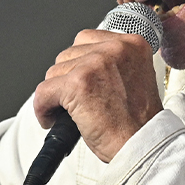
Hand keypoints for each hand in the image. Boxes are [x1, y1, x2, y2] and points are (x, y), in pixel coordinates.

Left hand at [32, 28, 161, 161]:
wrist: (142, 145)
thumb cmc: (136, 122)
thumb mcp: (132, 78)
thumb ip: (111, 65)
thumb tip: (78, 64)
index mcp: (132, 44)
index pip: (87, 39)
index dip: (79, 64)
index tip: (82, 83)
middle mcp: (115, 48)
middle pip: (68, 54)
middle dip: (66, 79)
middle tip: (75, 102)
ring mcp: (95, 64)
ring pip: (54, 72)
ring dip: (55, 94)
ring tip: (68, 113)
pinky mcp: (78, 83)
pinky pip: (44, 91)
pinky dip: (42, 108)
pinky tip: (52, 120)